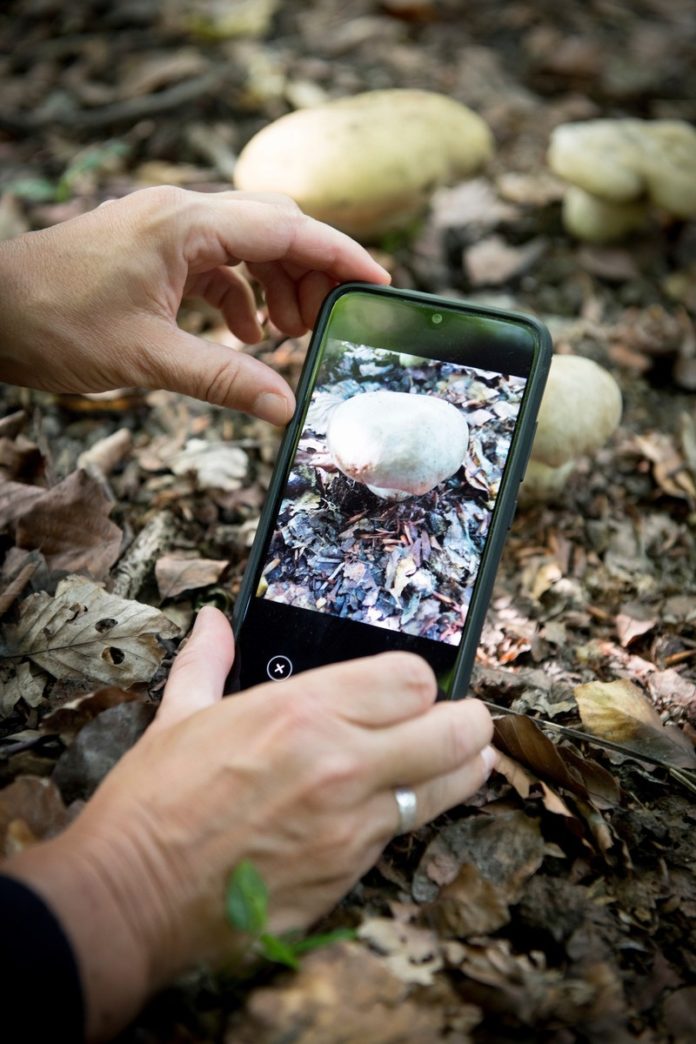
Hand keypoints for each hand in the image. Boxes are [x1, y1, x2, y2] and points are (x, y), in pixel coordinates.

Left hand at [0, 187, 389, 423]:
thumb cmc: (54, 323)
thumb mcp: (148, 358)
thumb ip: (224, 380)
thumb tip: (285, 409)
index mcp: (185, 225)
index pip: (285, 228)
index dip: (339, 256)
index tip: (379, 283)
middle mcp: (180, 213)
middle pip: (273, 228)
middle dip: (310, 273)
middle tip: (330, 324)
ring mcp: (165, 228)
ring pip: (247, 244)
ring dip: (277, 286)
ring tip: (290, 335)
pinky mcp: (152, 249)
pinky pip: (216, 263)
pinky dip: (240, 296)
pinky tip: (246, 335)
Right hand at [5, 608, 494, 1040]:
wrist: (133, 898)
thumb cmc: (153, 805)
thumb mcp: (179, 717)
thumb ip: (207, 661)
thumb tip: (214, 623)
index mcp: (302, 711)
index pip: (411, 677)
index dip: (417, 679)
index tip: (407, 687)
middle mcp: (341, 763)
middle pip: (455, 729)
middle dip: (467, 720)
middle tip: (460, 719)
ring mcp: (352, 824)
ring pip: (448, 786)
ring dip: (459, 769)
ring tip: (459, 759)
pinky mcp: (349, 873)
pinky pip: (403, 834)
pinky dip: (408, 816)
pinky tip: (392, 807)